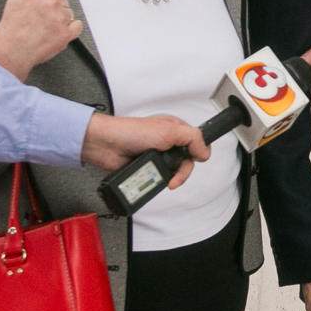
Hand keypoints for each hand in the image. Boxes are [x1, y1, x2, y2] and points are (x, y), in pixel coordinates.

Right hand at [0, 0, 82, 80]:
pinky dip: (71, 30)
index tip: (48, 3)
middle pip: (62, 0)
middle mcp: (50, 2)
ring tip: (47, 30)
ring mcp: (60, 17)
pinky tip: (60, 33)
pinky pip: (77, 26)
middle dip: (55, 9)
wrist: (11, 51)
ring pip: (69, 14)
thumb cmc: (11, 31)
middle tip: (45, 20)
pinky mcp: (66, 33)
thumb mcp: (15, 2)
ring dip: (62, 20)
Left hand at [81, 113, 210, 188]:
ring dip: (170, 177)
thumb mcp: (169, 131)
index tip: (194, 160)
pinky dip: (158, 181)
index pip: (196, 142)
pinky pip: (159, 179)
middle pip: (187, 162)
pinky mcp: (148, 168)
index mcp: (175, 129)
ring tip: (162, 177)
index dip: (198, 153)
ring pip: (174, 172)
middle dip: (183, 171)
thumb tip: (205, 152)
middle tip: (175, 176)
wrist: (105, 145)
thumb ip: (192, 138)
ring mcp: (158, 156)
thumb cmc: (130, 131)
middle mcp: (168, 142)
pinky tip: (154, 179)